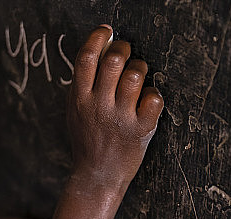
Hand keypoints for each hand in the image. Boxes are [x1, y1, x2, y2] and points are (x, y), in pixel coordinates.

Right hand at [67, 25, 163, 189]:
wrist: (97, 176)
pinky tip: (146, 103)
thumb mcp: (76, 112)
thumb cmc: (88, 140)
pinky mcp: (141, 129)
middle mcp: (98, 107)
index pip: (85, 58)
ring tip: (136, 78)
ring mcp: (120, 118)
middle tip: (125, 54)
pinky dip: (153, 96)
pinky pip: (154, 98)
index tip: (107, 31)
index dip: (98, 37)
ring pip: (136, 75)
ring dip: (139, 69)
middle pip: (113, 60)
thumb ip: (84, 84)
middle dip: (123, 49)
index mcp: (79, 100)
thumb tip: (100, 48)